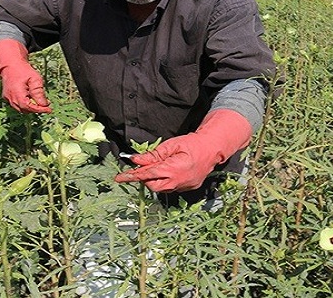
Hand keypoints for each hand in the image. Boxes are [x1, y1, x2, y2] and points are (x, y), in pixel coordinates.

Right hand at [0, 39, 51, 113]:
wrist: (11, 64)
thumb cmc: (23, 70)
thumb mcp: (35, 79)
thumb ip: (39, 92)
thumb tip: (44, 105)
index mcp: (16, 92)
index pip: (28, 107)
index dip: (39, 110)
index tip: (49, 109)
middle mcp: (10, 98)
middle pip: (25, 110)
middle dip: (36, 108)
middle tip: (45, 103)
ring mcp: (7, 98)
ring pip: (21, 109)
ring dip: (30, 107)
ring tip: (37, 98)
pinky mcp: (7, 98)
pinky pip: (17, 105)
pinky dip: (25, 104)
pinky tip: (30, 96)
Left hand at [114, 109, 251, 191]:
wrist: (212, 148)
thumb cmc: (192, 143)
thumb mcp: (170, 145)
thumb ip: (153, 155)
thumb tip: (135, 160)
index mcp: (173, 169)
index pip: (147, 174)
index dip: (132, 176)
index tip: (119, 178)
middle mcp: (178, 181)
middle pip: (152, 186)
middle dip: (145, 178)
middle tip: (142, 168)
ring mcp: (183, 186)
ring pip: (161, 189)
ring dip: (154, 180)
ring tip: (156, 168)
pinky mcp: (187, 188)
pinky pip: (170, 188)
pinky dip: (164, 182)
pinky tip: (167, 172)